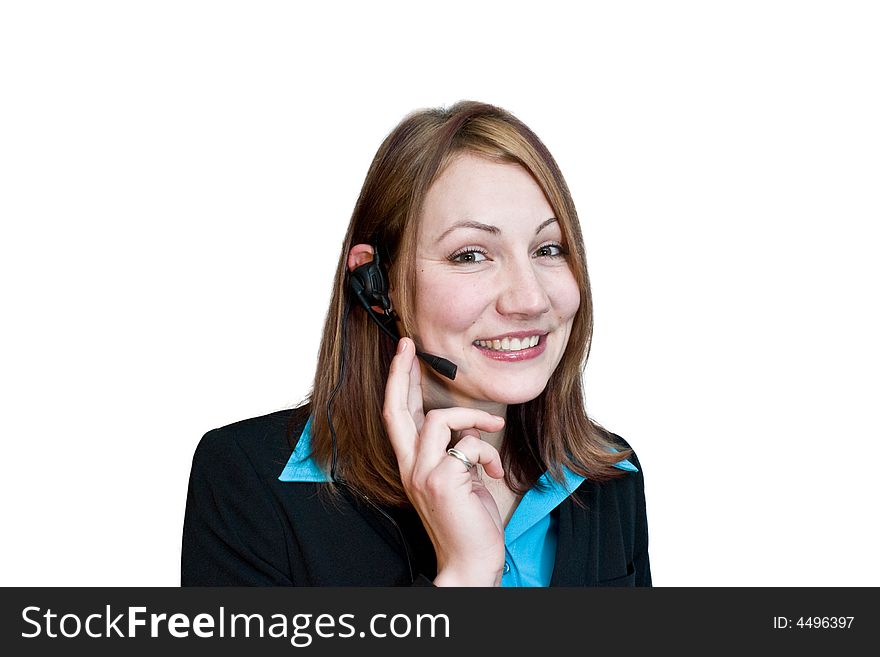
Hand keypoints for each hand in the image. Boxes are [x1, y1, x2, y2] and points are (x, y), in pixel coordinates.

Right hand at [383, 337, 506, 585]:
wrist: (470, 561)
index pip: (397, 417)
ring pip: (439, 419)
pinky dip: (488, 452)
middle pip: (395, 410)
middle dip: (401, 373)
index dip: (398, 383)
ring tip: (494, 429)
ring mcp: (422, 474)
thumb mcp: (458, 479)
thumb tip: (468, 428)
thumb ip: (454, 451)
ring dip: (473, 418)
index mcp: (412, 465)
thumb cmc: (468, 522)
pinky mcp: (442, 480)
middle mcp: (410, 468)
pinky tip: (495, 470)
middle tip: (408, 345)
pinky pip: (468, 444)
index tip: (404, 354)